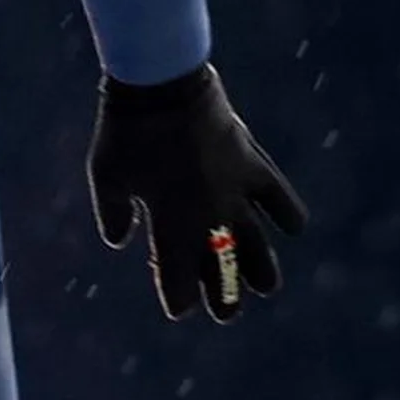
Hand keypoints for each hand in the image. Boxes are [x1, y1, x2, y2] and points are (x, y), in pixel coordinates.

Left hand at [86, 63, 306, 321]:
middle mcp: (206, 216)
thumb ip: (113, 213)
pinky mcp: (251, 163)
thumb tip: (119, 242)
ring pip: (256, 242)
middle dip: (225, 297)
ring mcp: (233, 191)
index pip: (179, 280)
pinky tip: (294, 226)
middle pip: (222, 271)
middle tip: (226, 313)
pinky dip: (288, 212)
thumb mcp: (105, 176)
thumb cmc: (125, 133)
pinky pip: (278, 195)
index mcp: (169, 225)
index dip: (179, 299)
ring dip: (263, 268)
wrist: (160, 86)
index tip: (180, 307)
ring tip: (267, 286)